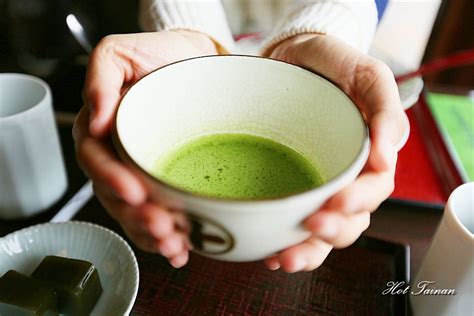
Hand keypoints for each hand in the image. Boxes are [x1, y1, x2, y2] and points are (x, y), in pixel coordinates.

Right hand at [73, 30, 218, 267]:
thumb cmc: (156, 55)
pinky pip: (163, 215)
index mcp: (103, 130)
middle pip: (117, 196)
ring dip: (153, 235)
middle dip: (137, 217)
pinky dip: (170, 237)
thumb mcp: (119, 53)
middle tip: (162, 228)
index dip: (110, 179)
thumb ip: (101, 79)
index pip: (97, 161)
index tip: (133, 191)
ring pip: (138, 213)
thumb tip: (94, 118)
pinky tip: (182, 251)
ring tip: (174, 245)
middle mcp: (120, 156)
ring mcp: (144, 172)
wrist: (193, 60)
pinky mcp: (169, 181)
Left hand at [264, 34, 407, 271]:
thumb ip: (384, 109)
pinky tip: (268, 251)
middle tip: (310, 227)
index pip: (373, 190)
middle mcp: (344, 177)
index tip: (336, 202)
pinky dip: (282, 242)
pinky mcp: (289, 188)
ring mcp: (315, 186)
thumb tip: (386, 156)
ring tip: (284, 258)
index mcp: (368, 156)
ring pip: (320, 232)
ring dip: (306, 250)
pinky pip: (291, 225)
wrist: (292, 58)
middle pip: (349, 220)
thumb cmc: (332, 65)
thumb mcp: (367, 75)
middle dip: (332, 231)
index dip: (358, 202)